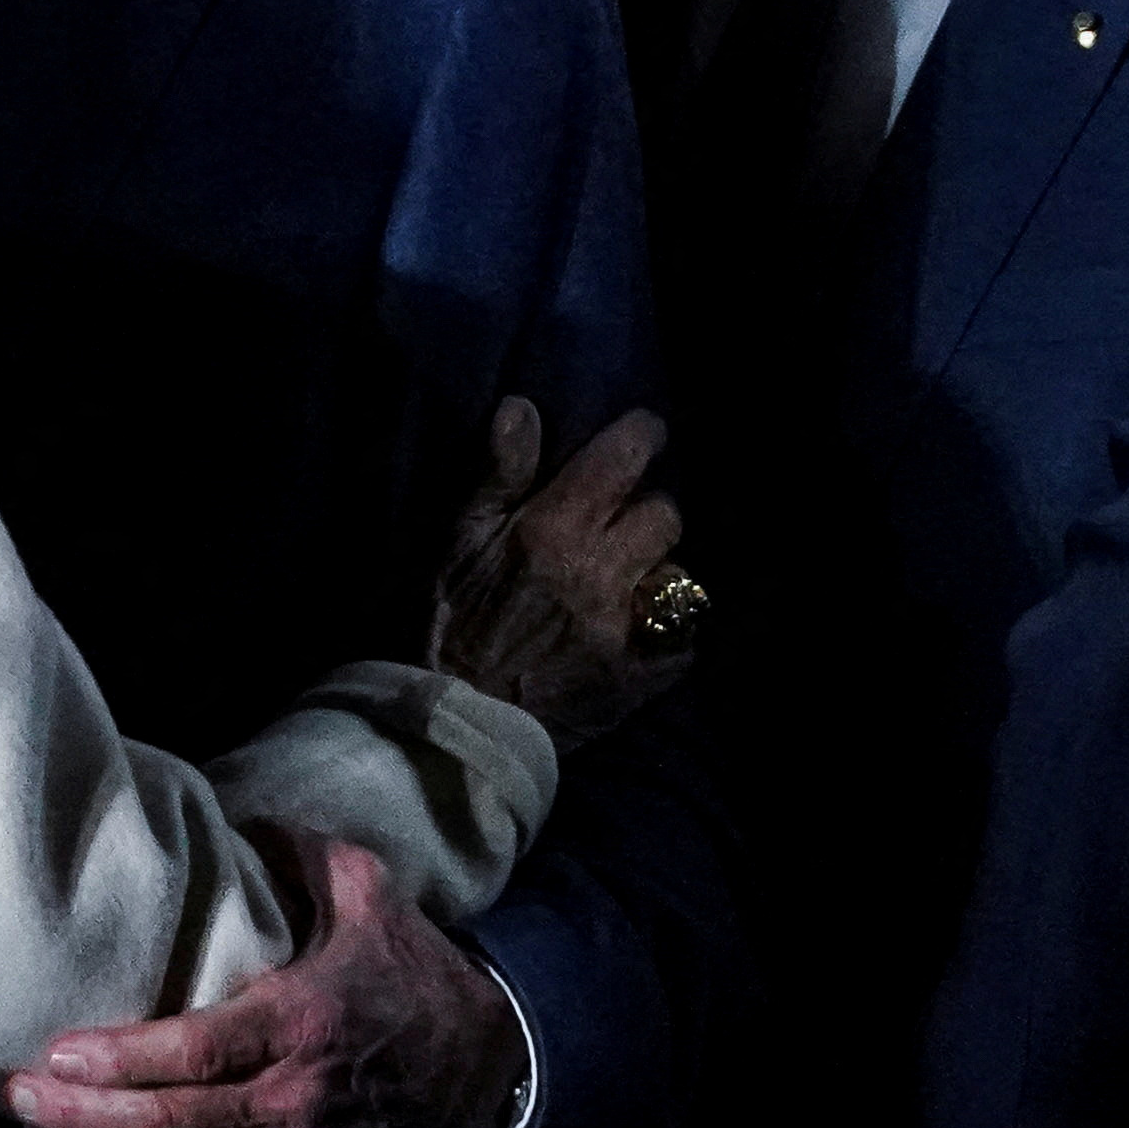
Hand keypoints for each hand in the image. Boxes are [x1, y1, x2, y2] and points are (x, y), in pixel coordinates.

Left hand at [1, 831, 530, 1127]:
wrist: (487, 1069)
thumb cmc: (414, 971)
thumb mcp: (368, 892)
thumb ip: (298, 850)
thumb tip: (231, 815)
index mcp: (303, 1021)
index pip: (194, 1052)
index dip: (120, 1060)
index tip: (55, 1051)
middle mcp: (295, 1097)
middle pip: (171, 1122)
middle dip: (85, 1113)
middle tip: (20, 1092)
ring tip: (41, 1126)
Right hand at [429, 398, 695, 750]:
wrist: (452, 721)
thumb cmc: (445, 622)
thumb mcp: (456, 540)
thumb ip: (497, 474)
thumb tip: (523, 406)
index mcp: (553, 531)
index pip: (623, 460)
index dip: (642, 437)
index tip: (644, 433)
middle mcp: (600, 574)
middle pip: (665, 515)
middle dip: (646, 510)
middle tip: (621, 522)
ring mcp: (625, 630)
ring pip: (677, 575)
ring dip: (655, 571)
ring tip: (626, 581)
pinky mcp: (639, 679)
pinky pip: (683, 640)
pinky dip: (668, 632)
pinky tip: (640, 632)